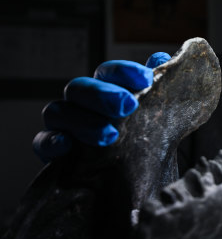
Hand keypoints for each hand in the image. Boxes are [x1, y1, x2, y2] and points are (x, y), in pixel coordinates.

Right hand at [33, 52, 170, 161]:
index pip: (108, 73)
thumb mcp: (157, 119)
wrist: (136, 180)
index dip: (123, 71)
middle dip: (102, 94)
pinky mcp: (54, 152)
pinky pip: (43, 142)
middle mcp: (82, 105)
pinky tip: (68, 145)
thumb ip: (158, 89)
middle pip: (80, 88)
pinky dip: (52, 141)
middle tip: (127, 106)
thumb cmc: (143, 143)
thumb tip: (162, 59)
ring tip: (109, 135)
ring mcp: (65, 126)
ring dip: (82, 121)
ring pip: (59, 112)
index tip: (145, 78)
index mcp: (106, 91)